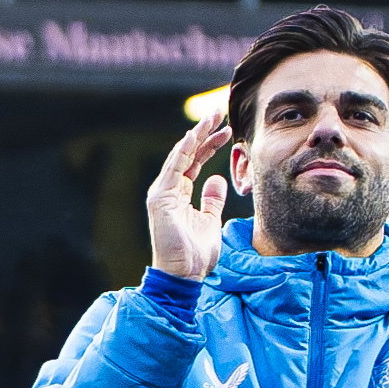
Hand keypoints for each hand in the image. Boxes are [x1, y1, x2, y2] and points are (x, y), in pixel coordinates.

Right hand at [142, 104, 229, 276]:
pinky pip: (172, 170)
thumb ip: (212, 199)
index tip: (228, 131)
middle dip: (203, 132)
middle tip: (218, 112)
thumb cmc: (196, 254)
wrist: (184, 275)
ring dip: (195, 135)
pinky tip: (193, 136)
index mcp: (179, 194)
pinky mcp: (160, 199)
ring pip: (180, 157)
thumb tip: (217, 180)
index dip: (210, 145)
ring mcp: (162, 194)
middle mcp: (169, 190)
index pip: (195, 162)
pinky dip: (182, 152)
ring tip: (211, 118)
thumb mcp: (211, 220)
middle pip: (187, 154)